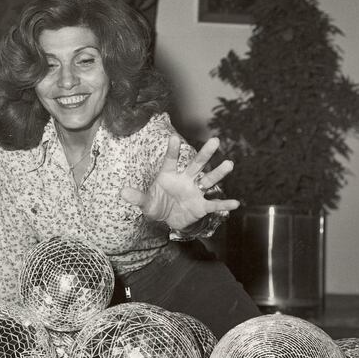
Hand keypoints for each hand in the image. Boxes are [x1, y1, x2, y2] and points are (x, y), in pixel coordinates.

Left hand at [120, 136, 239, 230]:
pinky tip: (236, 203)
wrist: (169, 220)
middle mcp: (185, 180)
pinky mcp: (201, 206)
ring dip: (218, 173)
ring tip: (230, 164)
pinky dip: (224, 204)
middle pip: (196, 165)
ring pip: (208, 180)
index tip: (173, 137)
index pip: (171, 160)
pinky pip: (213, 204)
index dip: (172, 150)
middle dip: (205, 154)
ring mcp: (195, 192)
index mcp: (169, 175)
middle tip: (215, 140)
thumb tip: (122, 191)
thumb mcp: (145, 203)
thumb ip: (137, 197)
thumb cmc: (157, 205)